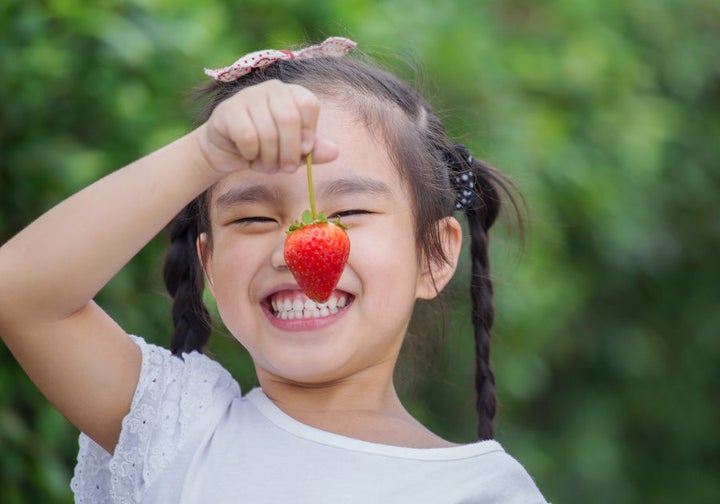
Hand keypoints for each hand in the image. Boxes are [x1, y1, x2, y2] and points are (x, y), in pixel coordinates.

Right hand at [197, 79, 338, 175]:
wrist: (227, 152)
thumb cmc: (265, 149)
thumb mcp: (293, 153)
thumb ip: (313, 152)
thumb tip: (335, 152)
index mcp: (292, 93)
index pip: (308, 104)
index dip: (309, 132)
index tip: (305, 151)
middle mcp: (271, 88)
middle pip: (289, 118)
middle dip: (289, 151)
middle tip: (286, 169)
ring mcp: (248, 96)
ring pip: (267, 131)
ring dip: (269, 158)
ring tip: (267, 165)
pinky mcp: (228, 110)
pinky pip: (247, 137)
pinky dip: (251, 154)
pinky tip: (248, 155)